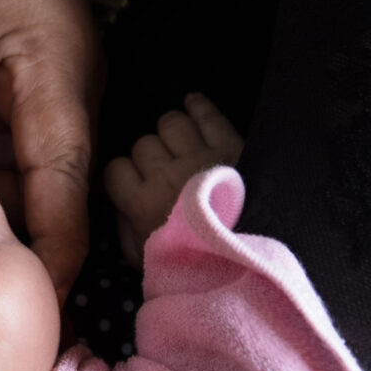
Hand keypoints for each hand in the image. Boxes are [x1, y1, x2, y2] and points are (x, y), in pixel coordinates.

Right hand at [103, 94, 242, 266]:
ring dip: (172, 132)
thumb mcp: (149, 265)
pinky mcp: (231, 145)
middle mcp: (167, 175)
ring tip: (180, 144)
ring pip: (170, 123)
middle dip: (149, 156)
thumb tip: (114, 207)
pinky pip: (207, 114)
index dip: (122, 176)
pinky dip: (198, 105)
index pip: (115, 170)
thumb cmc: (199, 267)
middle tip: (162, 171)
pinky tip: (193, 103)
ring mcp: (200, 156)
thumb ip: (125, 234)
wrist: (255, 262)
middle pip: (143, 144)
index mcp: (142, 205)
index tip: (131, 183)